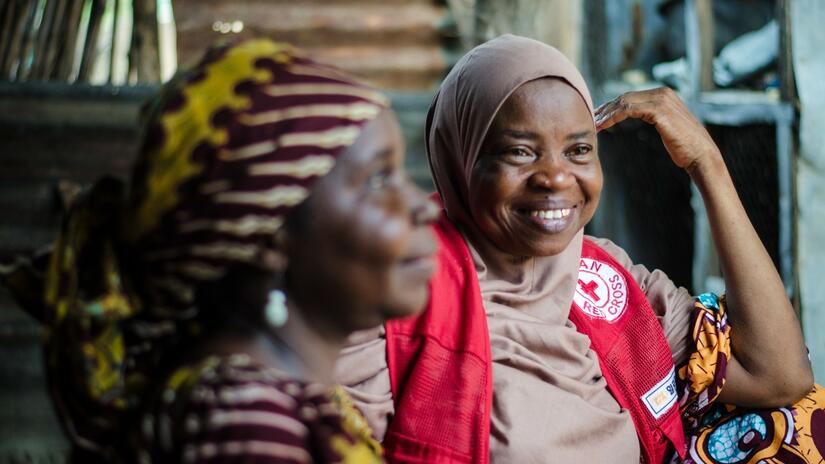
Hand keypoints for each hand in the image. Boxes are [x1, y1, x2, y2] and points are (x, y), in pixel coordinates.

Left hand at [594, 87, 720, 172]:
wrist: (700, 155)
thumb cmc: (684, 146)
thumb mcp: (667, 126)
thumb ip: (654, 116)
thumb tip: (642, 115)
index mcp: (664, 95)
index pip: (630, 97)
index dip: (611, 106)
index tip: (597, 116)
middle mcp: (662, 93)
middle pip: (625, 97)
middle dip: (605, 108)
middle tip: (589, 118)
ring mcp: (661, 100)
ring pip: (624, 102)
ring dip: (606, 113)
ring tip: (593, 124)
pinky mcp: (659, 110)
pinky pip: (628, 110)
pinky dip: (613, 116)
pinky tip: (602, 125)